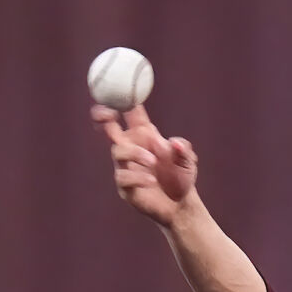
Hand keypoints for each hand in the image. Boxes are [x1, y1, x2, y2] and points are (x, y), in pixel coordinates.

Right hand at [93, 103, 196, 226]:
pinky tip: (152, 181)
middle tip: (106, 113)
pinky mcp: (125, 186)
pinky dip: (138, 177)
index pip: (130, 111)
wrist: (181, 206)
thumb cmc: (182, 178)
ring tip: (154, 163)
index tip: (120, 85)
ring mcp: (125, 166)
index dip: (124, 97)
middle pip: (108, 126)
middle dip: (102, 115)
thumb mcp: (188, 162)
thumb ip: (184, 150)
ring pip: (118, 151)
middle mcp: (131, 147)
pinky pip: (123, 177)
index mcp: (144, 135)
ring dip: (135, 154)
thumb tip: (175, 143)